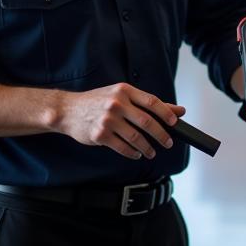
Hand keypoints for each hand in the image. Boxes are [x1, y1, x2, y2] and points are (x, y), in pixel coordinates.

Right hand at [56, 83, 184, 159]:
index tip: (175, 123)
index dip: (166, 113)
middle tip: (168, 143)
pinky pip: (122, 147)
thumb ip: (147, 102)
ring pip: (136, 137)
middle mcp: (117, 103)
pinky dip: (133, 153)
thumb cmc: (98, 101)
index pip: (152, 101)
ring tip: (152, 152)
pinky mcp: (99, 135)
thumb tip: (178, 110)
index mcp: (124, 91)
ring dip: (147, 148)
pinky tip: (137, 154)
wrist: (68, 110)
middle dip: (161, 135)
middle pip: (146, 121)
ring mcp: (107, 119)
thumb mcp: (121, 95)